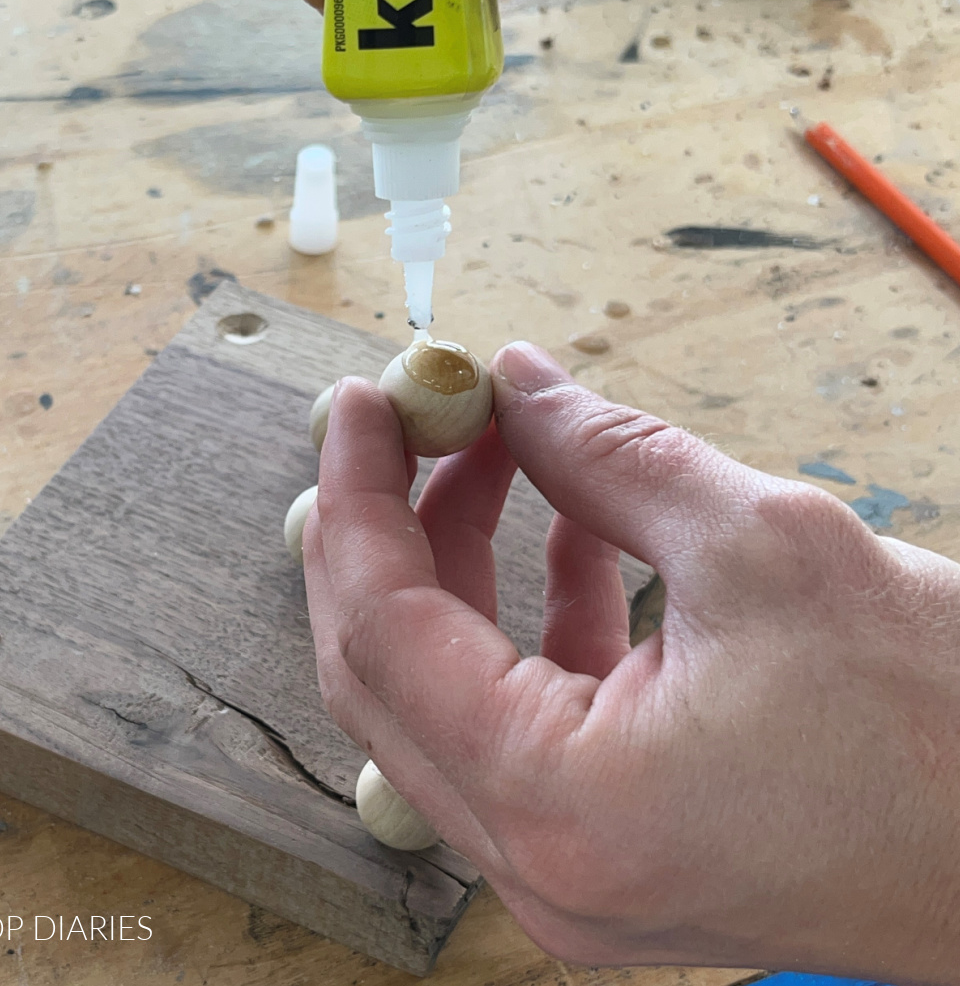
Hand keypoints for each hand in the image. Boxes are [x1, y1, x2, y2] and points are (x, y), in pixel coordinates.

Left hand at [303, 341, 959, 982]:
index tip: (361, 404)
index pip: (380, 629)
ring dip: (462, 568)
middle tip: (418, 424)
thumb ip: (609, 454)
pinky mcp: (610, 854)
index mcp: (558, 801)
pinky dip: (529, 625)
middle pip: (390, 671)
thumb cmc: (944, 729)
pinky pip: (522, 725)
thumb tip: (518, 386)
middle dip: (394, 529)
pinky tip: (569, 535)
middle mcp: (539, 862)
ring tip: (502, 456)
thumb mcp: (765, 545)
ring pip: (448, 697)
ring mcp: (569, 872)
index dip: (357, 499)